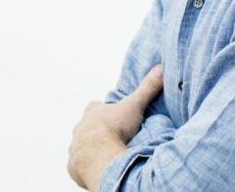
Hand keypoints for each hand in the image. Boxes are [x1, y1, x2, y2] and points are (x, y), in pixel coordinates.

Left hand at [68, 65, 163, 189]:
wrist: (99, 155)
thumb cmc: (114, 128)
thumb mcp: (134, 105)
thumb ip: (147, 89)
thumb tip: (160, 68)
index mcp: (92, 112)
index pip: (95, 106)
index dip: (104, 110)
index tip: (113, 115)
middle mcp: (80, 127)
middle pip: (88, 126)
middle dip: (97, 130)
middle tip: (112, 137)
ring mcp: (76, 145)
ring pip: (83, 145)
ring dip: (93, 148)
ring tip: (107, 154)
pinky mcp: (74, 163)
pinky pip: (80, 163)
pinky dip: (88, 165)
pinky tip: (99, 167)